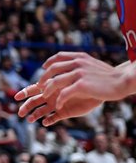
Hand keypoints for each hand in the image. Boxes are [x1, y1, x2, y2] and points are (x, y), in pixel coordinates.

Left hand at [15, 52, 131, 124]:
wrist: (122, 81)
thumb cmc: (110, 75)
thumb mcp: (94, 64)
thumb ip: (82, 63)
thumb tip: (73, 63)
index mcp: (80, 57)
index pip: (59, 57)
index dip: (49, 62)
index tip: (44, 68)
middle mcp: (77, 63)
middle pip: (53, 69)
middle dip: (44, 78)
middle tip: (40, 86)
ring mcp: (79, 74)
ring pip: (55, 82)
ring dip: (48, 90)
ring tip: (45, 96)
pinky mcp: (81, 85)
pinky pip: (64, 93)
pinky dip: (59, 100)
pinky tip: (58, 105)